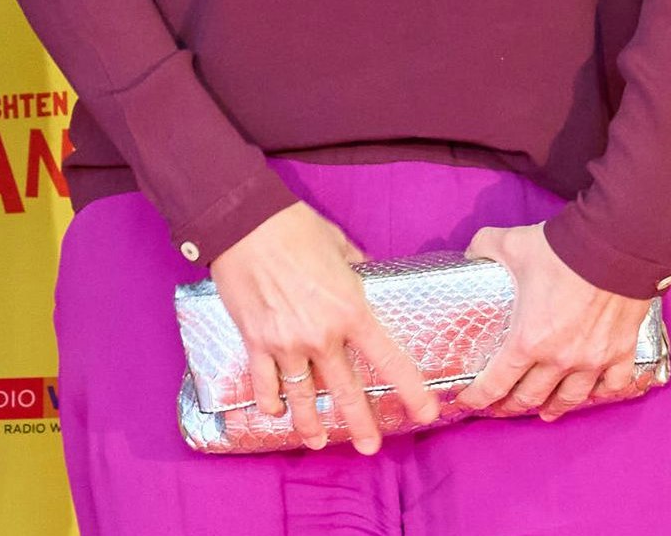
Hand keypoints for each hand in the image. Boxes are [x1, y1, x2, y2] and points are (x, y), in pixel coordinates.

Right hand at [207, 202, 436, 453]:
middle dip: (360, 424)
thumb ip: (356, 264)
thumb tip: (365, 268)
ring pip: (303, 397)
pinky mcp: (256, 341)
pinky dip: (270, 401)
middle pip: (346, 392)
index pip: (389, 360)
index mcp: (351, 311)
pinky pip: (264, 384)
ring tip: (317, 441)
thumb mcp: (339, 244)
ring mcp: (287, 343)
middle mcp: (322, 336)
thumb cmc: (294, 227)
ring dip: (311, 425)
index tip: (426, 412)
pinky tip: (275, 412)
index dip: (411, 391)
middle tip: (369, 446)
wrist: (244, 223)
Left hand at [454, 222, 656, 421]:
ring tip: (544, 411)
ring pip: (571, 397)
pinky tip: (591, 393)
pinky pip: (612, 384)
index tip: (467, 402)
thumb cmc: (562, 249)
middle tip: (501, 407)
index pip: (496, 383)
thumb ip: (484, 249)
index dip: (478, 397)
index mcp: (528, 340)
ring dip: (554, 407)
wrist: (615, 245)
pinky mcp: (621, 351)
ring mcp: (593, 359)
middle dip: (512, 405)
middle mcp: (560, 358)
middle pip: (531, 396)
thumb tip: (472, 254)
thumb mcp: (509, 244)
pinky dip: (599, 393)